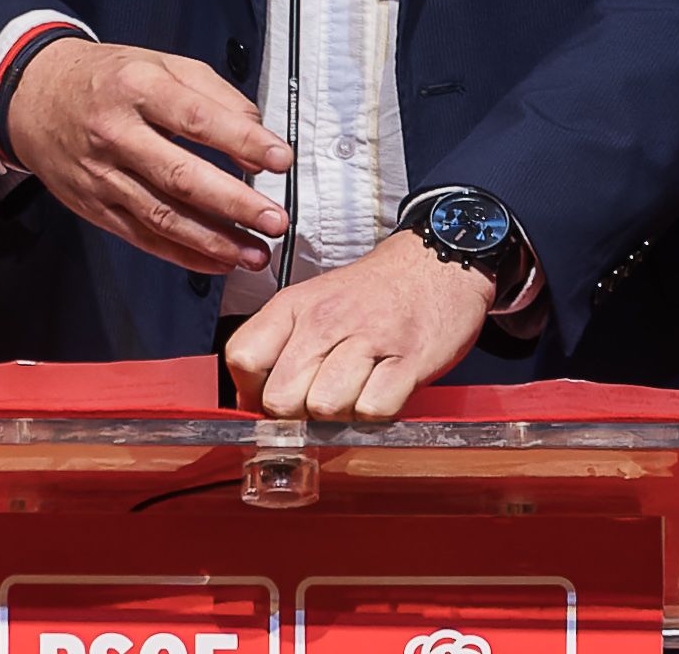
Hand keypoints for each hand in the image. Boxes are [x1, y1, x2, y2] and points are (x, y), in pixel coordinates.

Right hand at [5, 39, 289, 273]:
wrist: (35, 97)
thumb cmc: (108, 78)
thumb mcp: (163, 64)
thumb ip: (216, 97)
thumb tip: (256, 141)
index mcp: (137, 88)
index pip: (197, 119)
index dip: (243, 141)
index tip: (281, 159)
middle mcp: (116, 134)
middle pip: (181, 176)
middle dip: (234, 203)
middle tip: (274, 220)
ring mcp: (102, 176)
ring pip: (163, 217)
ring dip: (214, 241)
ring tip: (254, 253)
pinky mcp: (95, 208)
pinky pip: (144, 237)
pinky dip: (184, 254)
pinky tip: (218, 261)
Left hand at [224, 231, 493, 421]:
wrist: (436, 263)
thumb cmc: (372, 295)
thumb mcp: (313, 303)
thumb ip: (280, 347)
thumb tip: (254, 404)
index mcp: (295, 305)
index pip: (242, 358)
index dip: (252, 392)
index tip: (272, 397)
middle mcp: (326, 319)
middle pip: (280, 399)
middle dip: (298, 413)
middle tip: (321, 398)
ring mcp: (369, 339)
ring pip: (324, 408)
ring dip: (339, 414)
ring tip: (356, 390)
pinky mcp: (410, 360)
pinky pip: (373, 411)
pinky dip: (376, 414)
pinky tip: (383, 389)